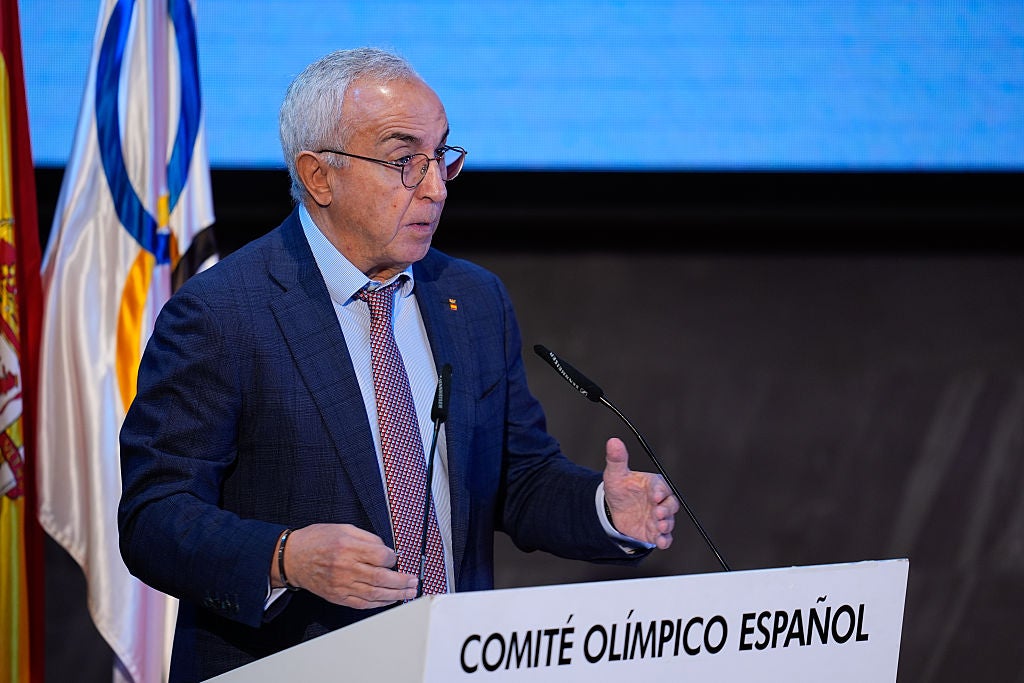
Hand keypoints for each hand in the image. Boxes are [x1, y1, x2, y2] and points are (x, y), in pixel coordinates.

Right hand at [277, 523, 417, 607]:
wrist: (292, 558)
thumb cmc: (317, 540)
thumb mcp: (344, 528)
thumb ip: (367, 538)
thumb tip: (387, 550)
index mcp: (348, 546)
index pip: (381, 555)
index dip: (393, 557)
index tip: (396, 557)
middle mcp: (346, 567)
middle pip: (381, 577)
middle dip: (402, 581)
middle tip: (413, 581)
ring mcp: (342, 584)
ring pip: (375, 593)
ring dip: (396, 594)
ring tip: (408, 593)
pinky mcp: (338, 596)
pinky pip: (363, 603)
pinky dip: (379, 604)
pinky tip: (389, 600)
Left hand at [602, 437, 678, 548]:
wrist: (614, 509)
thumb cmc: (620, 487)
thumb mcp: (615, 474)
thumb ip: (617, 459)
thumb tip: (613, 441)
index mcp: (654, 485)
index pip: (661, 487)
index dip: (660, 491)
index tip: (654, 495)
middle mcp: (660, 501)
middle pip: (671, 505)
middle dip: (667, 509)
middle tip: (658, 513)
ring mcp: (659, 517)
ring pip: (669, 521)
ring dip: (667, 525)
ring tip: (660, 526)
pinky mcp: (655, 532)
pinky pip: (665, 537)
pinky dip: (665, 540)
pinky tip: (661, 542)